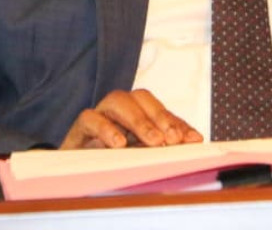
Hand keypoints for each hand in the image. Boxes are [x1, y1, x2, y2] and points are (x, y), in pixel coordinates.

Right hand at [59, 89, 203, 149]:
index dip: (177, 122)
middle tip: (172, 140)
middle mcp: (119, 109)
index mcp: (137, 113)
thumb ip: (165, 146)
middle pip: (140, 98)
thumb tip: (195, 141)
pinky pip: (89, 118)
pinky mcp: (79, 128)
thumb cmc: (112, 162)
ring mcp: (99, 115)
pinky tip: (119, 144)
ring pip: (117, 101)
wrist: (76, 174)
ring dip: (138, 120)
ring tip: (153, 141)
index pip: (160, 110)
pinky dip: (105, 129)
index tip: (193, 140)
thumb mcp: (142, 156)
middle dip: (160, 117)